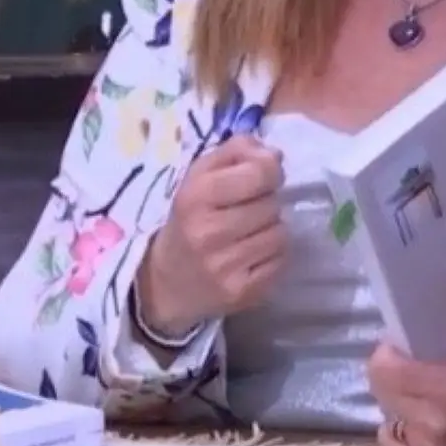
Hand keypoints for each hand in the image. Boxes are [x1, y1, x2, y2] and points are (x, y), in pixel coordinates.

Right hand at [136, 135, 286, 337]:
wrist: (165, 282)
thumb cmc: (190, 219)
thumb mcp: (200, 176)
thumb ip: (236, 151)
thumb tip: (275, 154)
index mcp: (197, 196)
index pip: (261, 172)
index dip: (269, 171)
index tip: (262, 177)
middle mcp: (209, 232)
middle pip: (272, 205)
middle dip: (266, 203)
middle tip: (248, 210)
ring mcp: (225, 266)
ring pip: (280, 234)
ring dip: (271, 230)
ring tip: (250, 233)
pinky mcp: (242, 293)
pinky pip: (280, 262)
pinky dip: (273, 256)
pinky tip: (252, 255)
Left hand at [367, 252, 445, 445]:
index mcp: (445, 390)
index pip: (382, 368)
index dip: (387, 350)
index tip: (404, 340)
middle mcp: (429, 423)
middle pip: (381, 388)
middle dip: (392, 370)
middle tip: (414, 358)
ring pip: (388, 413)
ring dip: (398, 397)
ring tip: (421, 384)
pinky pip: (396, 444)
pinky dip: (402, 429)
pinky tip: (422, 416)